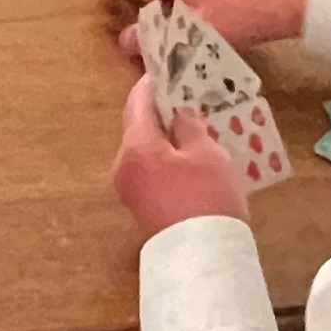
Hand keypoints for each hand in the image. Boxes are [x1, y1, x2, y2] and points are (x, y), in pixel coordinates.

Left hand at [113, 72, 244, 236]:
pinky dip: (166, 160)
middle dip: (161, 114)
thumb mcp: (207, 154)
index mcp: (135, 147)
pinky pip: (151, 172)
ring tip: (195, 130)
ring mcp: (129, 190)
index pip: (137, 103)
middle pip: (139, 129)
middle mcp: (123, 166)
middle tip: (188, 100)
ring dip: (166, 139)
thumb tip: (178, 113)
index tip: (167, 71)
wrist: (202, 258)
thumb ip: (190, 126)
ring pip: (145, 152)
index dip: (152, 85)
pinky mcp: (141, 208)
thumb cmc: (206, 197)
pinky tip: (191, 160)